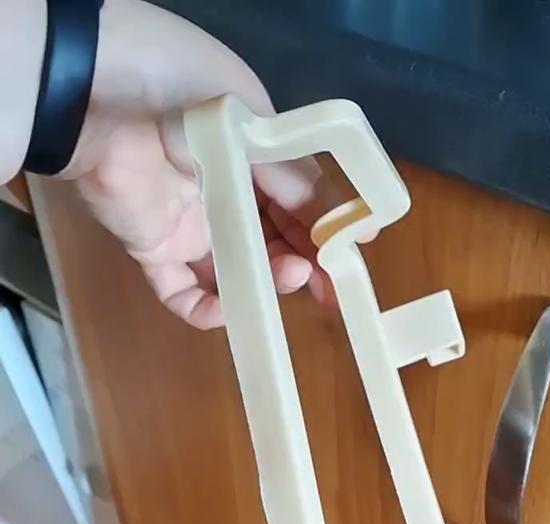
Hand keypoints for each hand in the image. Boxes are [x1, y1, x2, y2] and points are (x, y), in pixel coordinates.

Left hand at [65, 0, 338, 327]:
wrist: (100, 97)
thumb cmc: (186, 94)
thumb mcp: (258, 128)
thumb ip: (301, 182)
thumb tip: (356, 231)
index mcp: (253, 157)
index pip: (298, 206)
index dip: (325, 235)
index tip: (351, 264)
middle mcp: (223, 194)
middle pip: (271, 243)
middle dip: (302, 267)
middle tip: (328, 289)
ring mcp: (189, 224)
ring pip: (235, 271)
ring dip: (264, 284)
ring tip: (286, 278)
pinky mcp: (154, 248)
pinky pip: (180, 292)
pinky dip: (203, 310)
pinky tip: (227, 311)